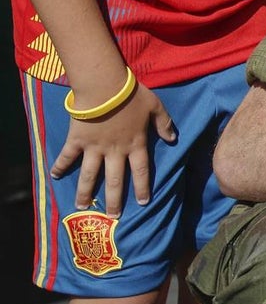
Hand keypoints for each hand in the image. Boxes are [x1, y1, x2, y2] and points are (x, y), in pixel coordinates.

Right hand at [50, 81, 175, 216]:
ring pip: (89, 175)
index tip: (143, 202)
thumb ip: (164, 123)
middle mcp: (115, 151)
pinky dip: (59, 166)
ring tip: (81, 206)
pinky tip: (54, 176)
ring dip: (85, 192)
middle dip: (114, 200)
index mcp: (135, 144)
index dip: (142, 187)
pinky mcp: (77, 140)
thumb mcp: (155, 107)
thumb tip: (174, 138)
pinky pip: (67, 156)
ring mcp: (94, 147)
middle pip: (114, 180)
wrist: (105, 87)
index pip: (141, 171)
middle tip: (113, 216)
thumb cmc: (132, 95)